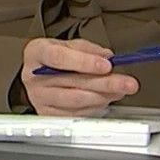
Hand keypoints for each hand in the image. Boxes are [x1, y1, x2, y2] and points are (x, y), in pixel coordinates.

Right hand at [18, 38, 138, 116]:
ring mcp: (39, 97)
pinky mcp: (47, 114)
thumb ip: (89, 49)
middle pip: (72, 82)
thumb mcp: (69, 45)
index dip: (84, 62)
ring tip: (119, 91)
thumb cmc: (55, 59)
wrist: (39, 75)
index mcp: (37, 53)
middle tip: (126, 82)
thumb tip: (107, 57)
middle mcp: (33, 76)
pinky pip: (76, 114)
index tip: (106, 65)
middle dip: (105, 83)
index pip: (59, 57)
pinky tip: (104, 99)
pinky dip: (95, 107)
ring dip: (103, 96)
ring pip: (76, 100)